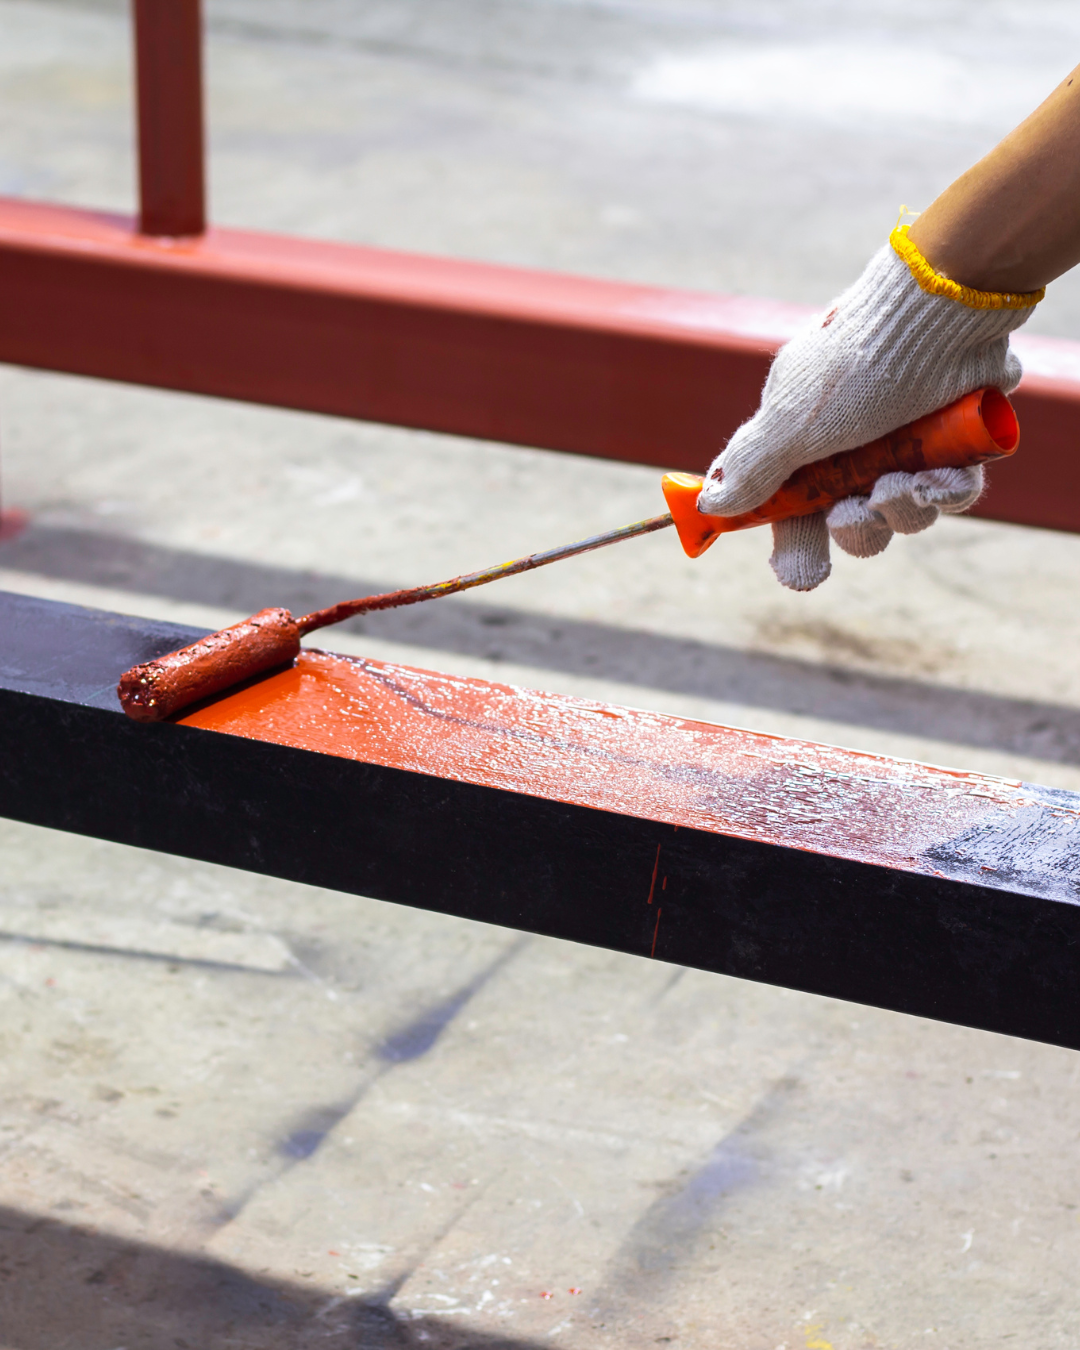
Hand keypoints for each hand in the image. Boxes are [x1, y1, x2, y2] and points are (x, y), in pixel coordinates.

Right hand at [696, 228, 1038, 590]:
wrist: (935, 316)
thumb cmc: (853, 366)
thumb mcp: (788, 422)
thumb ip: (749, 467)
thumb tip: (708, 505)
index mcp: (805, 441)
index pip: (791, 506)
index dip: (796, 543)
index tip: (803, 574)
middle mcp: (855, 445)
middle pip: (851, 523)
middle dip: (855, 532)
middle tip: (854, 514)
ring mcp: (909, 444)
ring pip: (904, 514)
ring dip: (901, 511)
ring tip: (899, 481)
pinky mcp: (959, 441)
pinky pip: (953, 495)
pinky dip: (946, 493)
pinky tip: (942, 474)